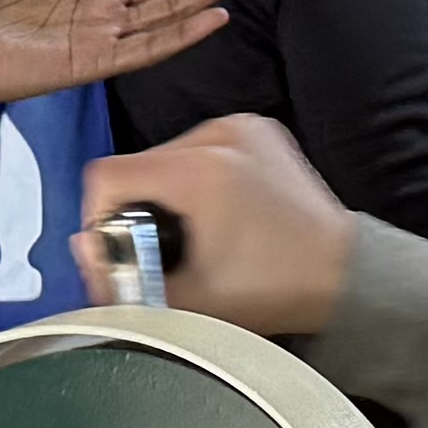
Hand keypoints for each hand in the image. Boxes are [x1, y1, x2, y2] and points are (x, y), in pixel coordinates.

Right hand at [80, 117, 354, 333]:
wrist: (343, 274)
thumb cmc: (277, 289)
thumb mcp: (188, 300)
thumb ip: (121, 279)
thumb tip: (84, 249)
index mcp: (199, 170)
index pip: (107, 176)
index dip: (98, 216)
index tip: (119, 247)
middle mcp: (220, 135)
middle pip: (137, 165)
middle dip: (137, 209)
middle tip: (160, 251)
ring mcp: (242, 127)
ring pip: (166, 156)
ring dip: (165, 193)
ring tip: (195, 234)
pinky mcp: (257, 130)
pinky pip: (201, 148)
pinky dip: (196, 179)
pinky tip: (218, 213)